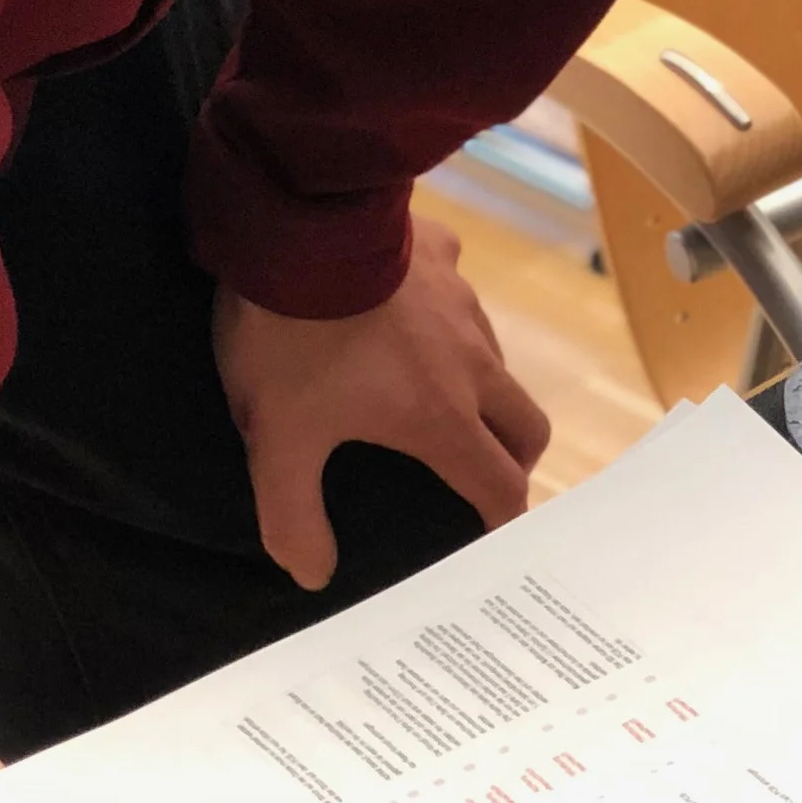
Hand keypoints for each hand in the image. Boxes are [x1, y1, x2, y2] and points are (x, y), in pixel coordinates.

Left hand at [214, 221, 550, 590]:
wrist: (300, 228)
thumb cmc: (292, 344)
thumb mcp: (275, 442)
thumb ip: (292, 516)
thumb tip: (314, 574)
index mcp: (441, 417)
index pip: (499, 484)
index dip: (502, 520)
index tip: (493, 538)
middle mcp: (472, 364)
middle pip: (526, 425)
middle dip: (513, 458)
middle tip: (478, 473)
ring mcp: (465, 304)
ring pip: (495, 362)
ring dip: (479, 390)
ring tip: (427, 393)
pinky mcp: (444, 255)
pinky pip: (458, 293)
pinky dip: (443, 318)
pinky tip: (401, 312)